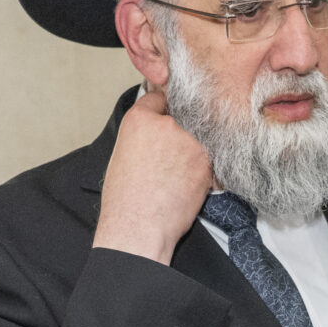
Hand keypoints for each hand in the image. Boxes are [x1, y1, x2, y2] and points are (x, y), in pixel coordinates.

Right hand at [95, 85, 213, 263]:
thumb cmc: (125, 200)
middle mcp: (166, 124)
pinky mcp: (206, 162)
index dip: (161, 111)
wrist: (140, 227)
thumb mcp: (121, 156)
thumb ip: (141, 136)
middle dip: (176, 137)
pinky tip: (183, 188)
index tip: (165, 117)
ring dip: (189, 155)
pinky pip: (204, 161)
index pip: (157, 100)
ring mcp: (189, 142)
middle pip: (179, 121)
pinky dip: (198, 172)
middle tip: (166, 161)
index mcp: (139, 119)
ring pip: (194, 142)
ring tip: (172, 180)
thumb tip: (154, 135)